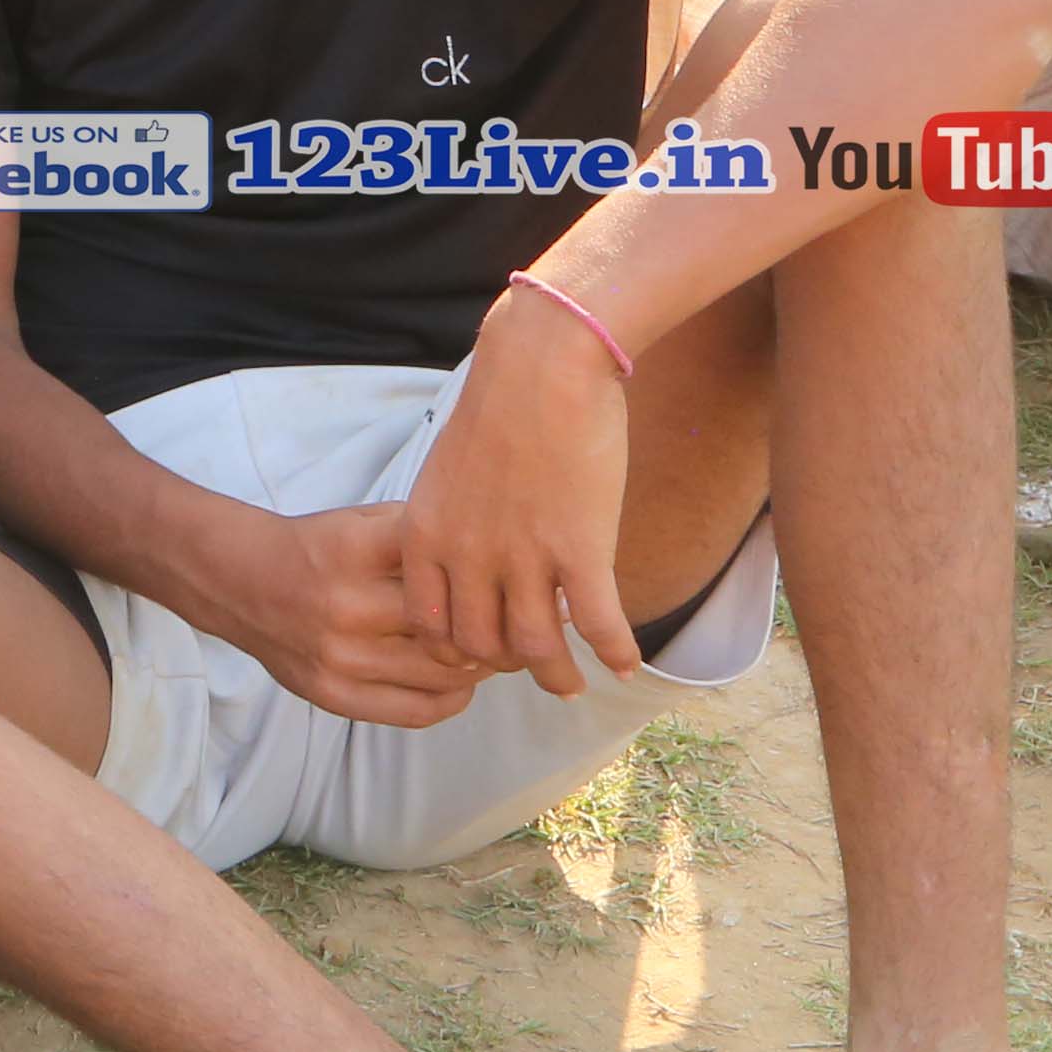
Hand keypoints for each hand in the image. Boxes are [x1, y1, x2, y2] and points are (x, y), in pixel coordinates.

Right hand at [197, 500, 489, 727]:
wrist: (236, 581)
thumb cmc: (314, 548)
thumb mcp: (362, 520)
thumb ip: (422, 537)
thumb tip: (502, 562)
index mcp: (354, 549)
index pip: (447, 564)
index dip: (492, 576)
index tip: (515, 581)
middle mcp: (345, 604)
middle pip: (454, 626)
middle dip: (494, 627)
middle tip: (513, 623)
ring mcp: (336, 656)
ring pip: (444, 674)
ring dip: (479, 666)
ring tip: (487, 652)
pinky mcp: (330, 694)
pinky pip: (415, 710)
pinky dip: (450, 699)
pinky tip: (456, 683)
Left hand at [392, 294, 636, 698]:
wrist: (543, 365)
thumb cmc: (499, 407)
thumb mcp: (448, 473)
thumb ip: (452, 524)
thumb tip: (469, 561)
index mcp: (426, 533)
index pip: (429, 624)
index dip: (455, 650)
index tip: (478, 654)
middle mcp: (468, 554)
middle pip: (480, 644)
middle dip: (503, 666)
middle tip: (526, 669)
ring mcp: (523, 556)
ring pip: (536, 647)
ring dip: (557, 677)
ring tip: (572, 687)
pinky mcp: (579, 547)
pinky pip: (598, 623)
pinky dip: (613, 652)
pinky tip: (625, 665)